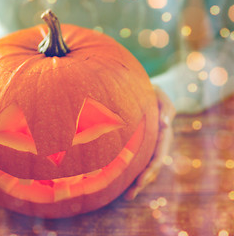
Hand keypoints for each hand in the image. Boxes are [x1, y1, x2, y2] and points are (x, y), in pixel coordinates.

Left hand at [124, 85, 175, 199]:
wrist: (139, 89)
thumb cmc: (150, 92)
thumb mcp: (159, 95)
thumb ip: (166, 107)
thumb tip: (166, 124)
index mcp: (162, 135)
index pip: (158, 157)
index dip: (150, 171)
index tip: (140, 182)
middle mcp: (155, 143)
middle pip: (150, 167)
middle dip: (141, 182)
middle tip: (129, 196)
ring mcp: (146, 145)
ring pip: (142, 167)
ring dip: (136, 182)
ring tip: (126, 196)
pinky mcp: (136, 144)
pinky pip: (134, 160)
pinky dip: (129, 172)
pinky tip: (119, 182)